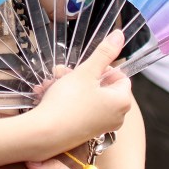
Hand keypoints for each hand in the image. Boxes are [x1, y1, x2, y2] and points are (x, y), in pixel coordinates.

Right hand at [28, 31, 131, 155]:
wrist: (45, 134)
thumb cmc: (68, 102)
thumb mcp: (86, 72)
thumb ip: (104, 53)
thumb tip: (120, 35)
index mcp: (122, 101)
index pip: (120, 77)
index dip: (101, 68)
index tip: (84, 67)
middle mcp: (117, 116)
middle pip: (101, 86)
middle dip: (79, 76)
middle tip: (60, 72)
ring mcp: (101, 126)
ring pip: (88, 96)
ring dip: (69, 86)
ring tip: (50, 83)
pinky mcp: (86, 132)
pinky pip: (80, 109)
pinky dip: (67, 100)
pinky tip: (48, 95)